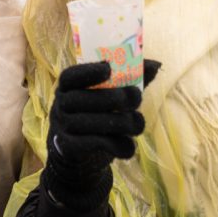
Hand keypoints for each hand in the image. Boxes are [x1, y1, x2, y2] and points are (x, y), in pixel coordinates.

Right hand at [40, 59, 158, 212]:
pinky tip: (130, 145)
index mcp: (68, 87)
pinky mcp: (71, 148)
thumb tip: (156, 64)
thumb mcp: (110, 94)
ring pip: (90, 124)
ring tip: (139, 124)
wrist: (81, 151)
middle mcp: (61, 105)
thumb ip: (130, 79)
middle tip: (137, 98)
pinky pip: (95, 144)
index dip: (87, 71)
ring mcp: (63, 127)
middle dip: (113, 98)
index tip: (109, 68)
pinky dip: (118, 145)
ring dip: (121, 123)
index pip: (70, 76)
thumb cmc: (98, 113)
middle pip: (81, 99)